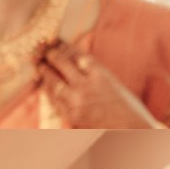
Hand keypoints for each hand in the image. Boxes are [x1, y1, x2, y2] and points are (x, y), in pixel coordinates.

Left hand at [37, 43, 160, 128]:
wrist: (130, 129)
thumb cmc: (124, 104)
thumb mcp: (110, 80)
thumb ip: (91, 69)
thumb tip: (72, 57)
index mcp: (99, 73)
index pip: (75, 53)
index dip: (61, 44)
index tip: (53, 39)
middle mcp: (87, 85)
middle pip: (61, 63)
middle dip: (50, 54)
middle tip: (43, 49)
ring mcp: (77, 101)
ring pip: (53, 82)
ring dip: (44, 71)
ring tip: (39, 64)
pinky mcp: (72, 116)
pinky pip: (55, 100)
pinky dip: (48, 90)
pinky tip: (45, 84)